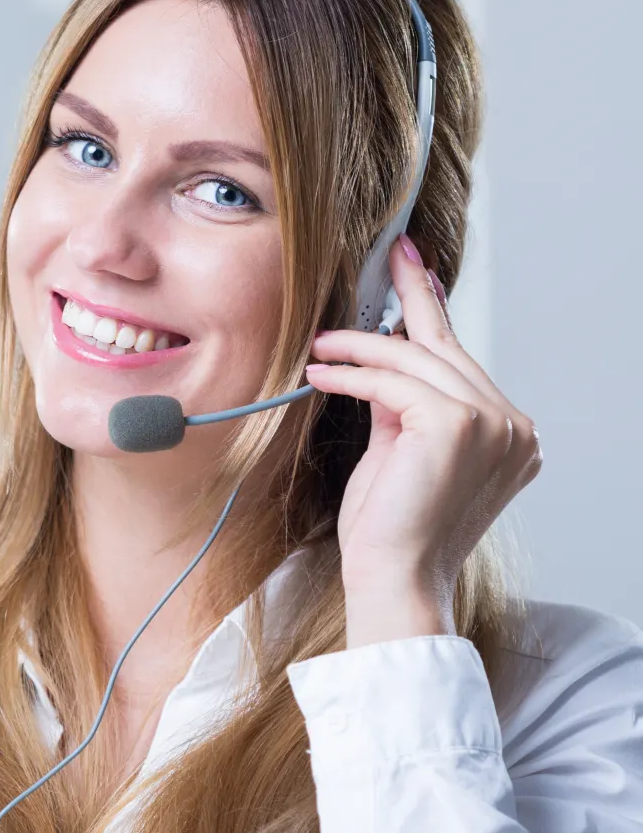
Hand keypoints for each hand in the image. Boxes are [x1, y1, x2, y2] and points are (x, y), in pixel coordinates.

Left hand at [304, 235, 541, 648]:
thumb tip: (386, 355)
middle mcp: (513, 426)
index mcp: (508, 433)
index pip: (462, 357)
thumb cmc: (392, 524)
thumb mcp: (401, 449)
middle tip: (382, 257)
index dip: (434, 305)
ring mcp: (492, 425)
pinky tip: (321, 373)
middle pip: (443, 349)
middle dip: (404, 303)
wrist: (392, 576)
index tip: (413, 262)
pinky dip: (352, 374)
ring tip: (320, 345)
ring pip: (415, 360)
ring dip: (360, 346)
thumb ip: (404, 403)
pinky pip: (393, 382)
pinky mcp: (457, 426)